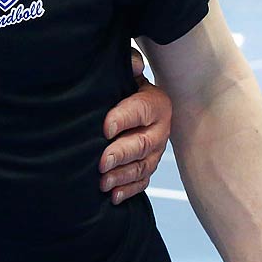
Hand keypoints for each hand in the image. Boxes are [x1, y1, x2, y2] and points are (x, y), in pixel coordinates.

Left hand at [99, 48, 171, 204]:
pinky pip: (141, 183)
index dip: (124, 118)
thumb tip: (133, 65)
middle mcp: (159, 129)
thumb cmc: (124, 87)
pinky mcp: (147, 167)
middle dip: (121, 154)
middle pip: (143, 144)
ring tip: (103, 182)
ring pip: (142, 167)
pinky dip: (128, 191)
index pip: (141, 110)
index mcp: (155, 103)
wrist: (130, 103)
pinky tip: (113, 196)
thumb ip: (129, 65)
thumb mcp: (126, 74)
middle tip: (102, 161)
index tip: (105, 127)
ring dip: (122, 176)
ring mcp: (155, 152)